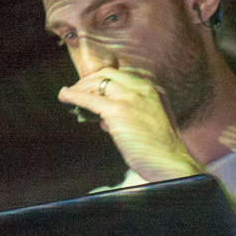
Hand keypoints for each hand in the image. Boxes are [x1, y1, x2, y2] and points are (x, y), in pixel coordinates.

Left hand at [59, 67, 203, 180]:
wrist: (171, 161)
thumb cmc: (161, 150)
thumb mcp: (151, 123)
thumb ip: (131, 116)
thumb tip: (105, 121)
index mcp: (152, 89)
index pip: (122, 75)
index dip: (103, 80)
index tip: (92, 88)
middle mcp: (142, 88)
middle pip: (107, 74)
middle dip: (89, 81)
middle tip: (76, 90)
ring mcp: (130, 97)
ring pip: (97, 82)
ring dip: (80, 87)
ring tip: (68, 95)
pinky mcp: (118, 111)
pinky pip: (90, 99)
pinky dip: (74, 95)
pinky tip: (64, 96)